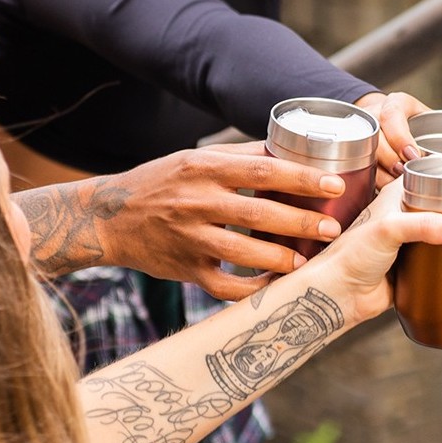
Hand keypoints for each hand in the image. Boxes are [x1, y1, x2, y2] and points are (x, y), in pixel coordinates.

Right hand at [94, 141, 348, 299]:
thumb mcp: (196, 159)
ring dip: (281, 258)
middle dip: (301, 222)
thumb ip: (241, 157)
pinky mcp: (184, 269)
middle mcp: (196, 201)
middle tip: (333, 228)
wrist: (107, 218)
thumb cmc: (161, 183)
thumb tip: (291, 153)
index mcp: (203, 168)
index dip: (302, 178)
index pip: (262, 170)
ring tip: (307, 261)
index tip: (334, 185)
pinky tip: (274, 285)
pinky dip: (252, 289)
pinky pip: (225, 286)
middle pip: (259, 213)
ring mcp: (189, 238)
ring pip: (243, 252)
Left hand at [303, 179, 441, 321]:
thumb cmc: (348, 257)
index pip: (425, 175)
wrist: (340, 294)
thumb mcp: (387, 230)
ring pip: (440, 232)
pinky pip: (436, 259)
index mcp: (394, 197)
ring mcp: (408, 241)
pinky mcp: (412, 265)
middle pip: (438, 205)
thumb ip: (423, 225)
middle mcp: (402, 216)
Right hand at [354, 91, 441, 185]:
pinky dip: (372, 184)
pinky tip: (384, 197)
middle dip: (390, 160)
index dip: (400, 134)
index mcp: (398, 106)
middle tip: (406, 177)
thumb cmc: (423, 128)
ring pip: (366, 155)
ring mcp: (363, 136)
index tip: (413, 154)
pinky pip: (359, 170)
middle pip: (377, 139)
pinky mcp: (356, 156)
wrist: (388, 129)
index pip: (393, 115)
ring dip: (381, 174)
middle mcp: (377, 117)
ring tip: (398, 189)